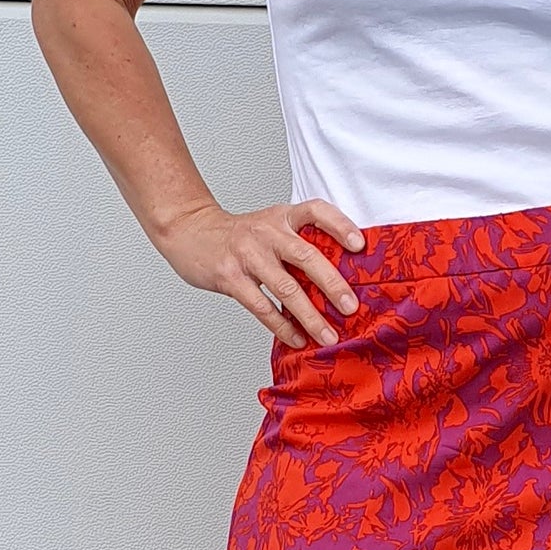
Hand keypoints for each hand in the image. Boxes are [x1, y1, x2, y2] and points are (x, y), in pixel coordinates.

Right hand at [154, 197, 365, 347]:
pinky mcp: (230, 277)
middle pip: (306, 256)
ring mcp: (248, 255)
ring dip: (310, 316)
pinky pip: (261, 306)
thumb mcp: (270, 224)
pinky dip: (282, 326)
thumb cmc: (239, 235)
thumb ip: (298, 243)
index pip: (316, 211)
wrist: (190, 231)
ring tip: (328, 335)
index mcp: (282, 217)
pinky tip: (297, 338)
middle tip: (351, 307)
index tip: (360, 245)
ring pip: (285, 288)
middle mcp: (267, 232)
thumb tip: (339, 279)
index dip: (340, 225)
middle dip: (332, 284)